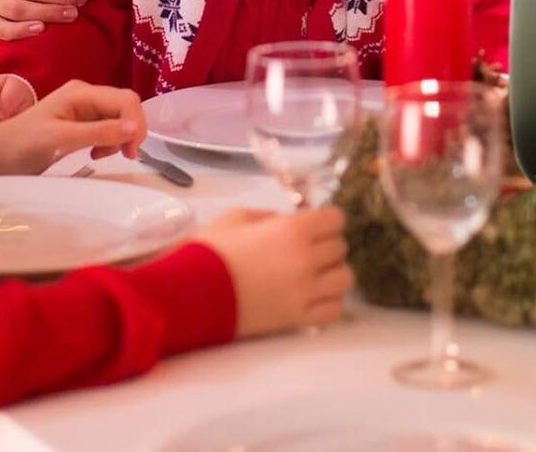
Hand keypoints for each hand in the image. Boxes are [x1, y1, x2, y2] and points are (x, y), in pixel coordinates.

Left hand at [0, 80, 144, 175]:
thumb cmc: (21, 145)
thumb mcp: (60, 139)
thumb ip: (99, 132)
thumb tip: (135, 128)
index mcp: (81, 93)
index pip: (125, 99)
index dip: (136, 122)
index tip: (132, 151)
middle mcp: (85, 95)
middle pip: (124, 106)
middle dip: (130, 130)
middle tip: (124, 155)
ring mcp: (83, 108)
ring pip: (118, 117)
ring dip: (119, 137)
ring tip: (101, 155)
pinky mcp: (80, 122)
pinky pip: (107, 127)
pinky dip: (109, 140)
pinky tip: (94, 153)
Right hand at [197, 206, 352, 337]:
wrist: (190, 296)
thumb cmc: (210, 251)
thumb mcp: (237, 217)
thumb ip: (269, 216)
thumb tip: (287, 221)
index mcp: (293, 229)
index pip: (336, 219)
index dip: (326, 219)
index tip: (314, 223)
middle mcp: (306, 259)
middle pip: (340, 247)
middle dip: (327, 243)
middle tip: (308, 247)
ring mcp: (304, 292)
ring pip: (345, 278)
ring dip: (333, 272)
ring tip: (314, 273)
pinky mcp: (297, 319)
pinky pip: (333, 309)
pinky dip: (329, 301)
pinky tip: (313, 295)